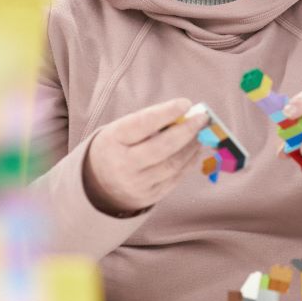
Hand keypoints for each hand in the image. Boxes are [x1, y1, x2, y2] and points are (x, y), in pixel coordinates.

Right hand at [83, 97, 207, 215]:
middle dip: (187, 130)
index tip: (186, 103)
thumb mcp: (122, 130)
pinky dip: (189, 162)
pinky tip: (195, 150)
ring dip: (192, 146)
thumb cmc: (117, 147)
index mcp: (113, 140)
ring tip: (202, 132)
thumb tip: (185, 115)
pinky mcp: (149, 197)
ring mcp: (137, 184)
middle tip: (203, 118)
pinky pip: (175, 178)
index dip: (166, 113)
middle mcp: (123, 165)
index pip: (142, 124)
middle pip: (162, 147)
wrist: (99, 184)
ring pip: (173, 165)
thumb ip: (150, 122)